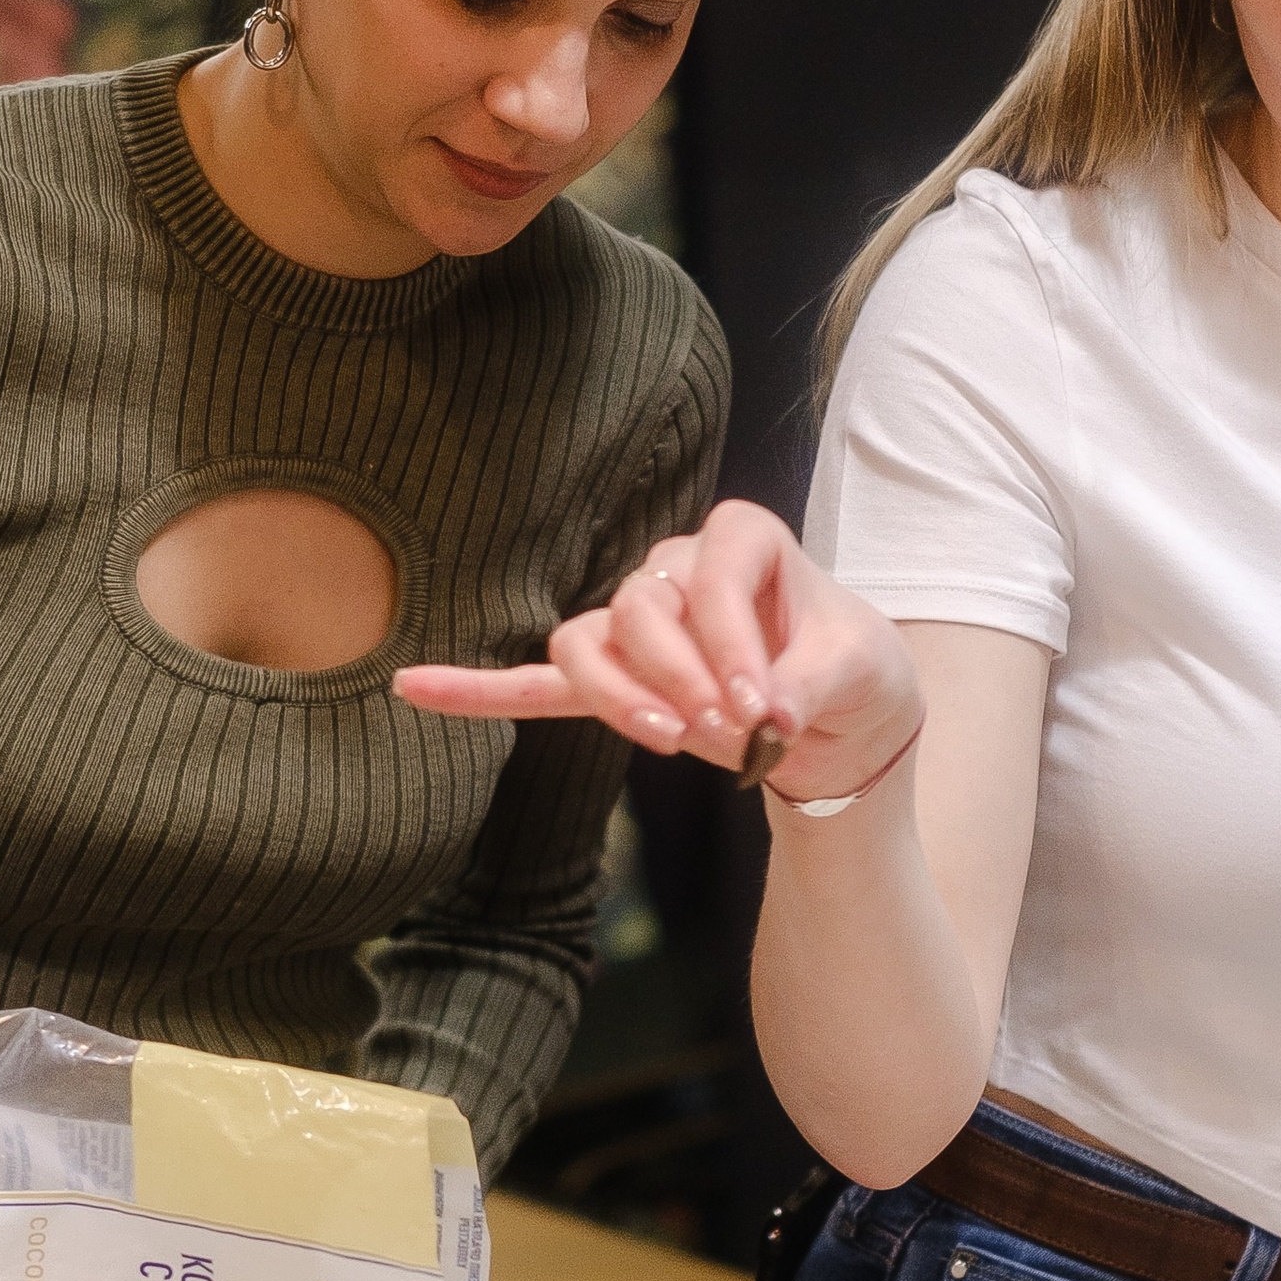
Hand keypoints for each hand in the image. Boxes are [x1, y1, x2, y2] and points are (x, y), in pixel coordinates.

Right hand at [394, 497, 923, 803]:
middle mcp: (678, 569)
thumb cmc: (857, 674)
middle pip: (640, 606)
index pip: (712, 572)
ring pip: (588, 639)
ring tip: (665, 738)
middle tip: (726, 732)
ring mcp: (639, 626)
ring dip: (617, 693)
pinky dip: (481, 689)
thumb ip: (813, 685)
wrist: (846, 723)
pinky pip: (539, 681)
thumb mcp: (865, 672)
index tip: (760, 709)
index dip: (730, 641)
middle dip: (676, 674)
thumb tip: (763, 718)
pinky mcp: (617, 682)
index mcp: (744, 541)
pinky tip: (415, 687)